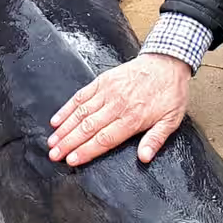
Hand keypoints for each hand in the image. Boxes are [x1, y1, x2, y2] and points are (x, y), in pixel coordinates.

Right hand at [47, 54, 190, 165]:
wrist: (167, 62)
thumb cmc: (170, 93)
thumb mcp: (171, 119)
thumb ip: (156, 139)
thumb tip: (144, 158)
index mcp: (133, 118)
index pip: (104, 139)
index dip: (86, 151)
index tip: (71, 160)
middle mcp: (117, 105)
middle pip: (88, 127)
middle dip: (68, 143)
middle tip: (54, 155)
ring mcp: (108, 91)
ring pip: (81, 112)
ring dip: (64, 128)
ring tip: (51, 142)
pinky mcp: (103, 80)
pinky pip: (81, 95)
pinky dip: (67, 108)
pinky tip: (57, 119)